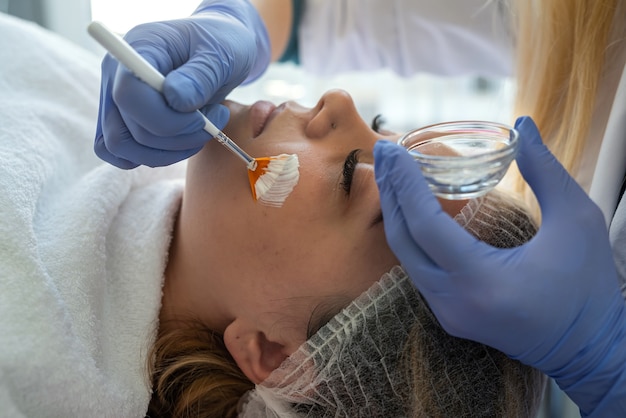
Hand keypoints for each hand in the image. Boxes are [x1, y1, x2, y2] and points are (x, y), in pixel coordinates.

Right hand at [95, 0, 269, 167]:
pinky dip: (153, 157)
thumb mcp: (221, 53)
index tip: (203, 117)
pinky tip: (184, 142)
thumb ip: (200, 76)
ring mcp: (116, 98)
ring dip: (168, 152)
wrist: (221, 47)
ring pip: (121, 147)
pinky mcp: (125, 119)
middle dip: (176, 137)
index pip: (128, 95)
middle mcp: (117, 73)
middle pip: (125, 128)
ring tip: (203, 130)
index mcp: (138, 48)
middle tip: (214, 120)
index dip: (165, 119)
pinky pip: (121, 153)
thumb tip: (175, 100)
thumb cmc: (222, 43)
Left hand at [374, 116, 625, 415]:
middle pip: (403, 241)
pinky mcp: (450, 317)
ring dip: (397, 214)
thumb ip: (546, 170)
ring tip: (393, 174)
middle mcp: (453, 302)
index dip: (405, 183)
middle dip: (390, 192)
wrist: (591, 350)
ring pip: (405, 258)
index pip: (425, 225)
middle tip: (383, 153)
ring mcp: (448, 314)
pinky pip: (418, 271)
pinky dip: (410, 236)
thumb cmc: (589, 286)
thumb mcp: (578, 219)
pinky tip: (411, 208)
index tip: (391, 149)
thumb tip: (523, 124)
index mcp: (482, 281)